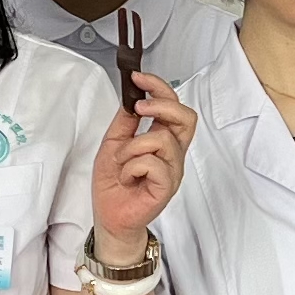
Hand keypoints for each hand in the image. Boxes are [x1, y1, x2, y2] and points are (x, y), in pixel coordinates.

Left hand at [87, 75, 198, 244]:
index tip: (138, 77)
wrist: (109, 217)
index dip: (159, 87)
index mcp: (162, 139)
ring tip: (122, 161)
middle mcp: (172, 153)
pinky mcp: (167, 186)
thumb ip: (125, 121)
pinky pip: (153, 163)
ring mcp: (172, 170)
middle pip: (186, 117)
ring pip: (163, 139)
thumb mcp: (113, 143)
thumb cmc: (113, 185)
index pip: (173, 105)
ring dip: (133, 146)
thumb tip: (132, 96)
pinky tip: (127, 177)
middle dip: (161, 105)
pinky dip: (132, 166)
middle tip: (139, 108)